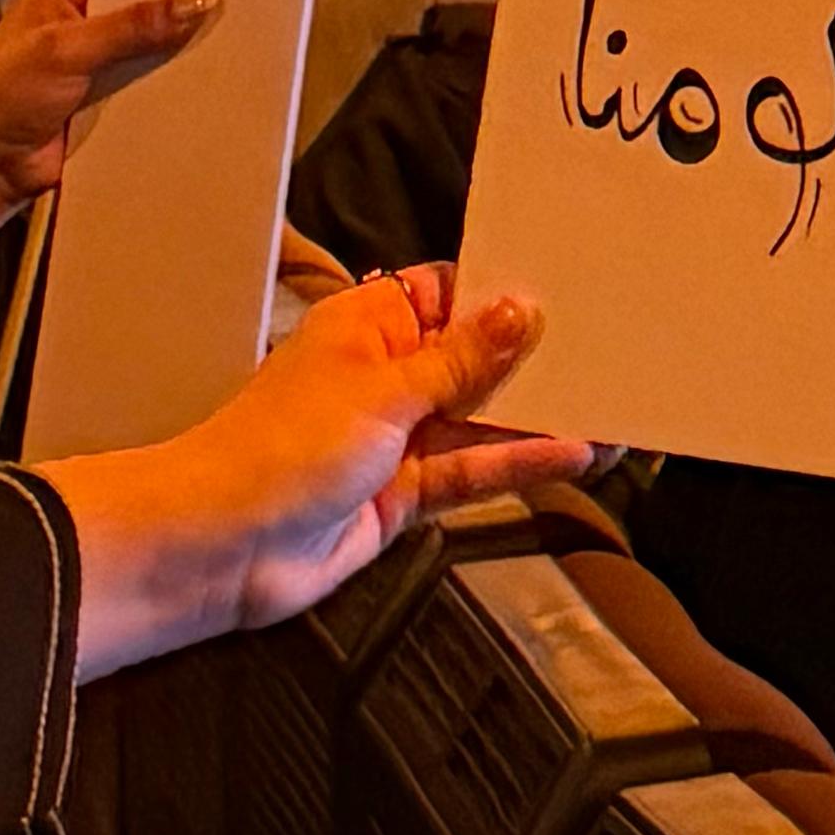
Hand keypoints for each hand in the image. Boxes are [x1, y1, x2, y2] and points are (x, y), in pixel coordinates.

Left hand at [0, 0, 218, 283]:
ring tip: (239, 19)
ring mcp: (105, 55)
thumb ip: (131, 26)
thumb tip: (198, 1)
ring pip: (158, 37)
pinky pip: (160, 80)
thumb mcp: (63, 50)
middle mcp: (88, 12)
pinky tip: (221, 69)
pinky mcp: (119, 95)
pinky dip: (181, 79)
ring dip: (184, 38)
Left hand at [47, 268, 592, 675]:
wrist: (221, 548)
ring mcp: (398, 435)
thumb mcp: (384, 389)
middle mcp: (388, 373)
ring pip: (482, 417)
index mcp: (371, 323)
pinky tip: (573, 455)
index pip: (452, 292)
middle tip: (612, 347)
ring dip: (541, 416)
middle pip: (476, 356)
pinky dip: (520, 463)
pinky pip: (474, 468)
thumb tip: (521, 311)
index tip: (572, 286)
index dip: (507, 291)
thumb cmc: (282, 447)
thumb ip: (461, 359)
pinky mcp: (405, 491)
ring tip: (613, 408)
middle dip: (535, 357)